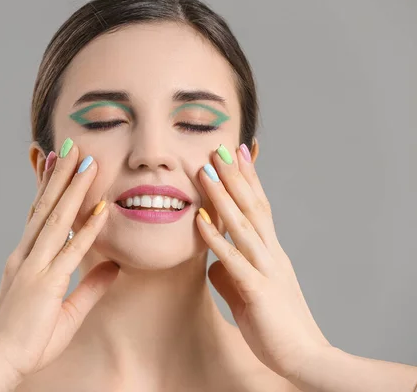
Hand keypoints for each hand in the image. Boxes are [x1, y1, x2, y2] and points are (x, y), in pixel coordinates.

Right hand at [0, 140, 119, 380]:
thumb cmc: (27, 340)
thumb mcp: (66, 310)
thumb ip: (90, 286)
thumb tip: (114, 267)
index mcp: (25, 260)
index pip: (39, 215)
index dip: (49, 187)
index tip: (57, 162)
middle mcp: (26, 256)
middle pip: (45, 206)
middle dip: (60, 174)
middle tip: (72, 145)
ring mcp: (34, 266)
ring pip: (56, 218)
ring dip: (72, 187)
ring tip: (85, 160)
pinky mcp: (46, 282)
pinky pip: (71, 249)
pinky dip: (87, 227)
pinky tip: (101, 207)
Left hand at [195, 142, 331, 379]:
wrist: (305, 357)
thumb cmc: (276, 325)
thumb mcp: (250, 293)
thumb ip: (232, 274)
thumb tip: (213, 262)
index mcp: (271, 253)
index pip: (260, 207)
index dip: (248, 179)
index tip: (236, 153)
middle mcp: (271, 254)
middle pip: (252, 207)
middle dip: (235, 176)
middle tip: (218, 148)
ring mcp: (267, 270)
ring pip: (243, 225)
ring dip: (222, 197)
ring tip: (205, 171)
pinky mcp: (258, 291)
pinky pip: (233, 259)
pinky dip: (216, 238)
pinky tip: (200, 220)